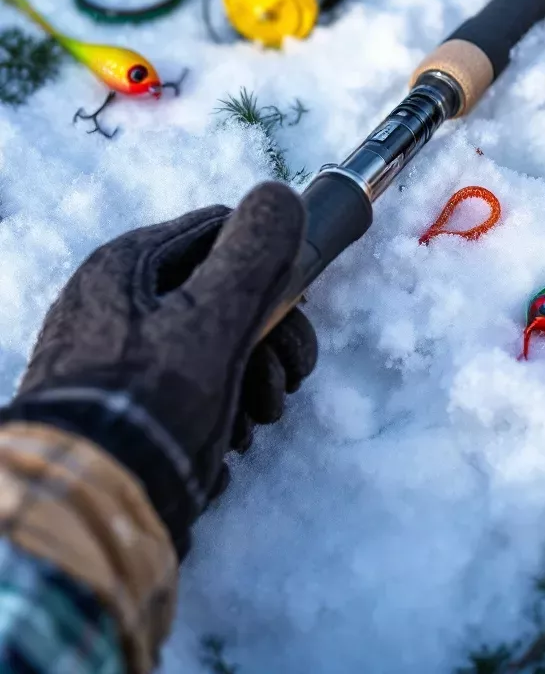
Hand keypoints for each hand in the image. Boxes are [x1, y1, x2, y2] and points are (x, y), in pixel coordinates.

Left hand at [0, 182, 316, 554]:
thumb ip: (254, 253)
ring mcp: (113, 355)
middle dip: (270, 339)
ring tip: (255, 426)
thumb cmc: (152, 400)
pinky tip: (222, 449)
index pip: (222, 229)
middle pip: (222, 293)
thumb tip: (281, 194)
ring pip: (211, 345)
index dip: (271, 261)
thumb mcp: (213, 317)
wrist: (86, 509)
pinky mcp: (118, 406)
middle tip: (288, 384)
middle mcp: (116, 301)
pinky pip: (185, 389)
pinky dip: (214, 415)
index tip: (298, 308)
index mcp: (129, 265)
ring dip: (250, 383)